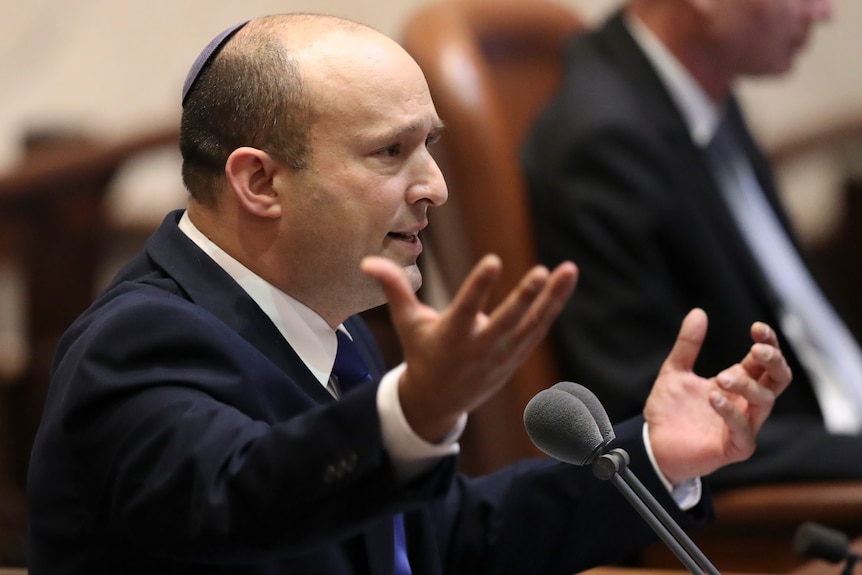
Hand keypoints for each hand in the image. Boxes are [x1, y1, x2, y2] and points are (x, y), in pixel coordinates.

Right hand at [361, 254, 577, 442]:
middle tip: (542, 272)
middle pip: (506, 322)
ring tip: (569, 269)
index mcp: (450, 337)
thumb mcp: (407, 323)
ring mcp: (502, 355)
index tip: (493, 261)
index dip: (479, 286)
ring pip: (532, 325)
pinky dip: (552, 308)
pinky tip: (565, 282)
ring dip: (553, 298)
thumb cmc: (421, 352)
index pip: (466, 309)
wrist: (440, 401)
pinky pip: (538, 330)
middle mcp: (479, 347)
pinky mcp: (516, 356)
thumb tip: (367, 261)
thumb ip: (394, 289)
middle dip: (524, 299)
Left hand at [644, 308, 791, 483]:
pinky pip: (744, 431)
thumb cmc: (669, 410)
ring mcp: (744, 426)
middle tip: (757, 349)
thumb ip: (687, 345)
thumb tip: (698, 312)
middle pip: (779, 380)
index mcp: (737, 383)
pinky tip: (714, 398)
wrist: (652, 444)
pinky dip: (731, 413)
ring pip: (765, 402)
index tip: (757, 328)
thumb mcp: (674, 371)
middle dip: (774, 362)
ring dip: (747, 386)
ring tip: (720, 378)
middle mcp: (745, 403)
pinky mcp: (734, 448)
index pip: (765, 361)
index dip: (768, 343)